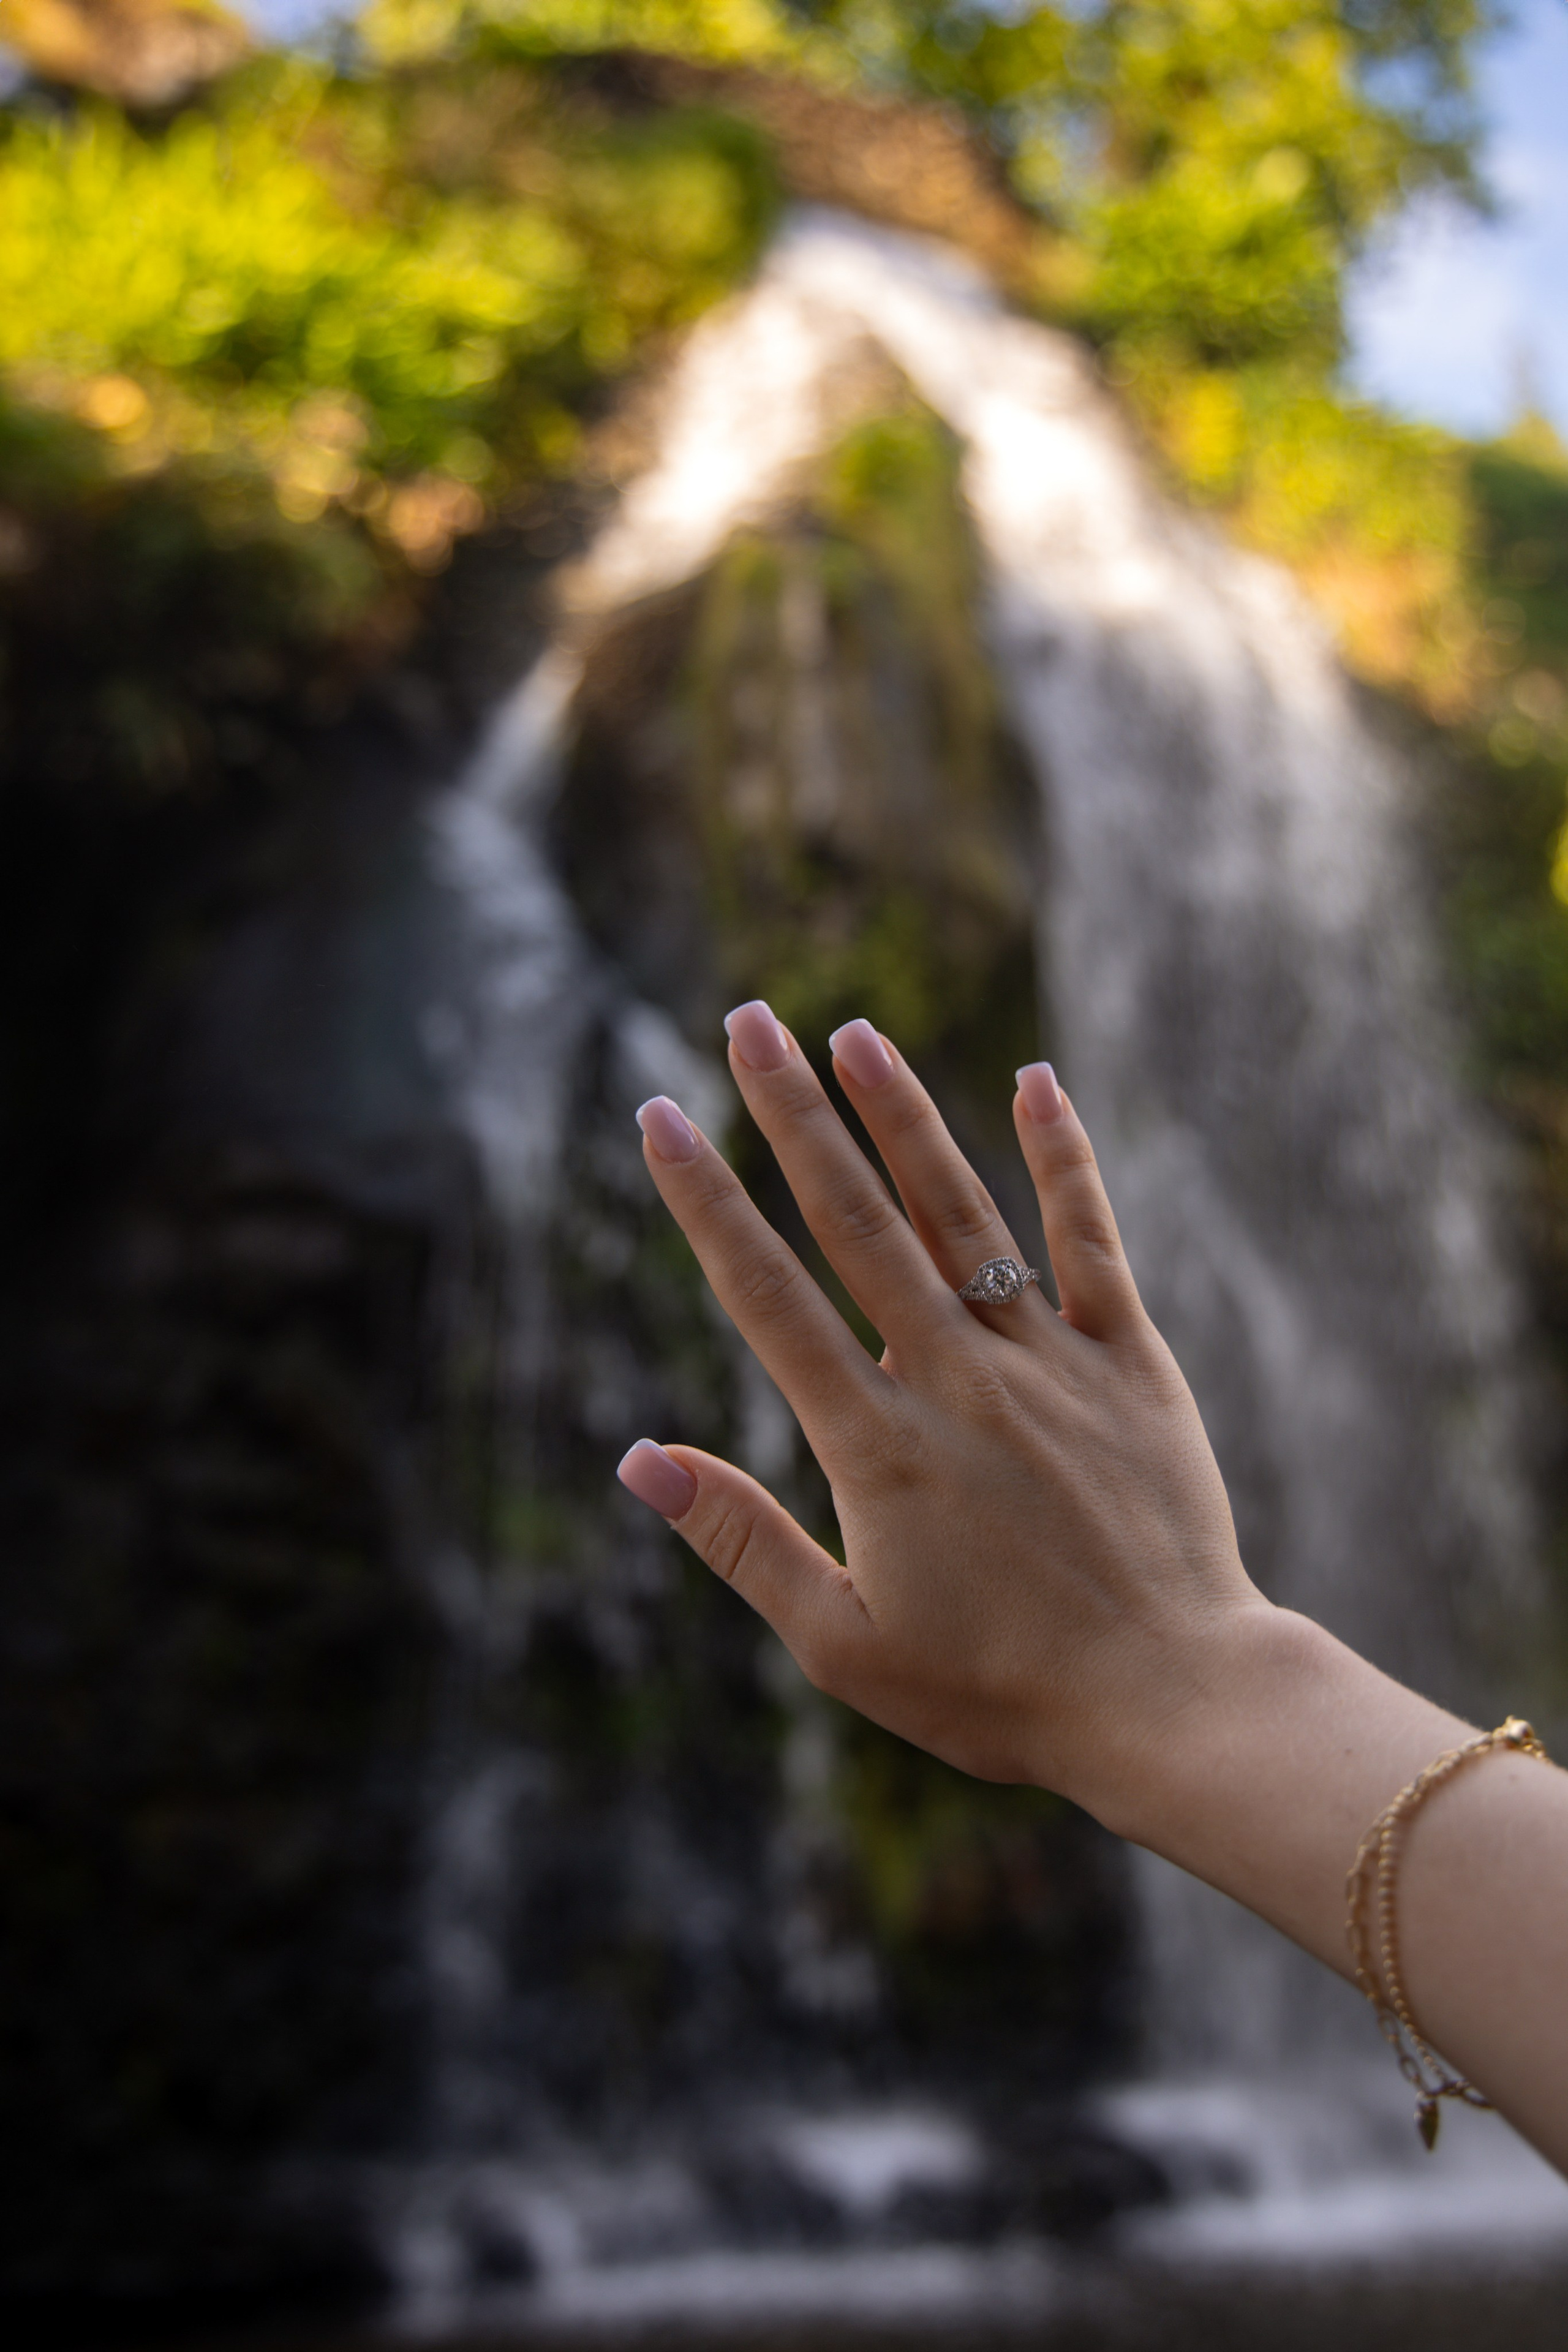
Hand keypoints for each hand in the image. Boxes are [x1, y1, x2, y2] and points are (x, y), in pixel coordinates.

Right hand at [617, 999, 1266, 1838]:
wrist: (1173, 1701)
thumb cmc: (999, 1691)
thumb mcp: (842, 1644)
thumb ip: (741, 1540)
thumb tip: (638, 1458)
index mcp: (876, 1444)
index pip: (766, 1296)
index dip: (706, 1201)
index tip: (661, 1114)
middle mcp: (955, 1378)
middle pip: (855, 1220)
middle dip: (791, 1113)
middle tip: (745, 1017)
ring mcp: (1047, 1361)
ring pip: (961, 1210)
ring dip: (903, 1114)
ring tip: (851, 1029)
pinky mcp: (1130, 1362)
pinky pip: (1091, 1240)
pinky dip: (1064, 1158)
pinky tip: (1036, 1080)